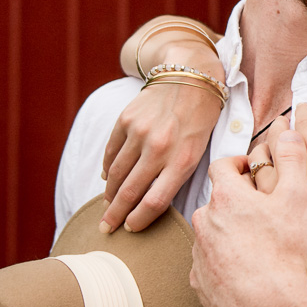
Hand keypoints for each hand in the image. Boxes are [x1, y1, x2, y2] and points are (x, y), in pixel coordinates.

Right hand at [101, 79, 221, 232]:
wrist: (192, 75)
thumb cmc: (201, 120)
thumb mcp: (201, 150)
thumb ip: (179, 174)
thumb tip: (152, 201)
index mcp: (184, 160)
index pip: (155, 202)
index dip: (139, 220)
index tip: (130, 229)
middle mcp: (160, 148)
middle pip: (130, 192)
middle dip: (115, 215)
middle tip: (106, 230)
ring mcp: (140, 133)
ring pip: (116, 175)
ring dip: (110, 194)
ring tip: (107, 207)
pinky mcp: (126, 120)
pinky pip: (111, 153)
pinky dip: (108, 169)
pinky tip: (109, 179)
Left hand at [190, 129, 306, 306]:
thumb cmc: (285, 250)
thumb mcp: (299, 196)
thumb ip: (293, 158)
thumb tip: (288, 131)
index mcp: (227, 197)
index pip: (223, 166)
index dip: (240, 164)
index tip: (256, 171)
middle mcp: (205, 222)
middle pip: (217, 201)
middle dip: (237, 200)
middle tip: (264, 208)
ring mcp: (199, 255)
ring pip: (212, 233)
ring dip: (230, 232)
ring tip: (259, 243)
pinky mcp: (200, 284)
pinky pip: (210, 265)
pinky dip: (225, 263)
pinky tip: (248, 271)